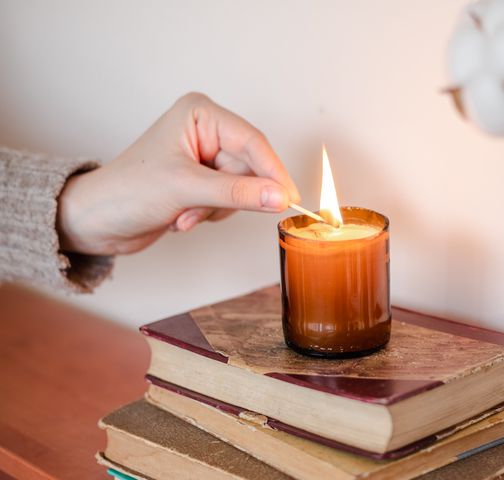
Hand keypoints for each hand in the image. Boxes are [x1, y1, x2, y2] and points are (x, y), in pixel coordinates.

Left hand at [56, 92, 299, 254]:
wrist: (95, 222)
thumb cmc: (126, 192)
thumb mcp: (186, 190)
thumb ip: (238, 193)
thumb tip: (280, 197)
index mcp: (200, 115)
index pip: (253, 142)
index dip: (273, 173)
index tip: (290, 200)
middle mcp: (206, 131)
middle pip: (249, 168)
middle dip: (226, 197)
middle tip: (201, 208)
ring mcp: (205, 158)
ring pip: (242, 189)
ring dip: (214, 209)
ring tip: (182, 213)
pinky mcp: (203, 182)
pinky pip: (229, 202)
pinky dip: (208, 215)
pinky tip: (181, 217)